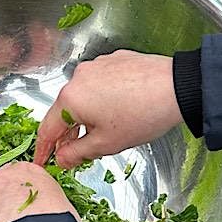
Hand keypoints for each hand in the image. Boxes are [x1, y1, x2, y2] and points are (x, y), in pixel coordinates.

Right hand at [33, 51, 181, 167]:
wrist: (178, 87)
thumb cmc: (143, 115)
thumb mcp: (106, 144)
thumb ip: (77, 153)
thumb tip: (62, 159)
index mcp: (70, 98)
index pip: (48, 129)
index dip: (44, 149)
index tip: (43, 161)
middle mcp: (78, 77)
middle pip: (65, 111)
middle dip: (69, 133)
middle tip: (76, 152)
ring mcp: (96, 65)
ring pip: (83, 96)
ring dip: (87, 115)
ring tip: (106, 131)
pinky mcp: (114, 60)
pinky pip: (100, 83)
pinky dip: (103, 98)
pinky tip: (120, 109)